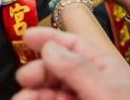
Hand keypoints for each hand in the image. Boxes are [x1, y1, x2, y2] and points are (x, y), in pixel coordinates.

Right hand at [14, 27, 129, 99]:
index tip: (26, 36)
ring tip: (23, 99)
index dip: (50, 38)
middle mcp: (91, 83)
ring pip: (52, 91)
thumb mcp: (106, 90)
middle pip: (58, 69)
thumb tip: (49, 48)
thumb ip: (77, 69)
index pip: (74, 45)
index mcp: (104, 68)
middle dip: (39, 70)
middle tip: (24, 77)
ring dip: (35, 92)